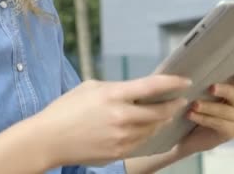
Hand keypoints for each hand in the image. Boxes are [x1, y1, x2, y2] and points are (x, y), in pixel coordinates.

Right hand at [33, 75, 191, 166]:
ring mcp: (121, 137)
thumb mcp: (91, 87)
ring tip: (165, 113)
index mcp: (113, 95)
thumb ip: (117, 88)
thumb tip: (137, 91)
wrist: (48, 140)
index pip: (152, 86)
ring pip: (152, 128)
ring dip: (161, 120)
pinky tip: (147, 128)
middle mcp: (121, 117)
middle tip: (180, 101)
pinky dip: (147, 133)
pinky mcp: (118, 152)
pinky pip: (141, 142)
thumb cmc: (66, 109)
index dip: (173, 83)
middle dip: (173, 105)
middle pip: (159, 111)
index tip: (185, 81)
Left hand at [173, 73, 233, 156]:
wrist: (190, 133)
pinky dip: (204, 118)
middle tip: (211, 88)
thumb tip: (192, 70)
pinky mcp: (230, 132)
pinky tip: (191, 115)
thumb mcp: (200, 89)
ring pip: (226, 111)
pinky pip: (219, 123)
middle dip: (225, 91)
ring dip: (209, 107)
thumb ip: (204, 79)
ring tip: (194, 105)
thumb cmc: (196, 104)